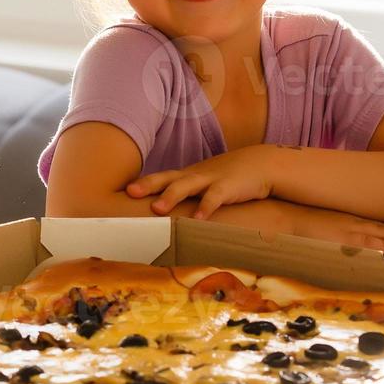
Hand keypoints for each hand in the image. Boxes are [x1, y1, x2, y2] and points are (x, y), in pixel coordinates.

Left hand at [125, 146, 273, 218]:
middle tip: (130, 192)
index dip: (142, 183)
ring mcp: (210, 179)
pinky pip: (215, 197)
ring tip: (157, 209)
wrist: (261, 164)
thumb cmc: (227, 178)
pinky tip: (198, 219)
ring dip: (171, 196)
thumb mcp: (204, 184)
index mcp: (186, 175)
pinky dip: (205, 207)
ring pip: (187, 186)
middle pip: (167, 178)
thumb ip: (186, 196)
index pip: (160, 178)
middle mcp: (194, 175)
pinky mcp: (228, 186)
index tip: (122, 191)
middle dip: (148, 185)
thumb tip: (164, 216)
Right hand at [280, 201, 383, 253]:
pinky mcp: (341, 238)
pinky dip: (383, 245)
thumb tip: (335, 237)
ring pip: (382, 234)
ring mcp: (348, 230)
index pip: (377, 224)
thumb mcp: (318, 222)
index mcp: (347, 219)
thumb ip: (330, 229)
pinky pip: (367, 243)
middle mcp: (351, 222)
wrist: (281, 216)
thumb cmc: (296, 220)